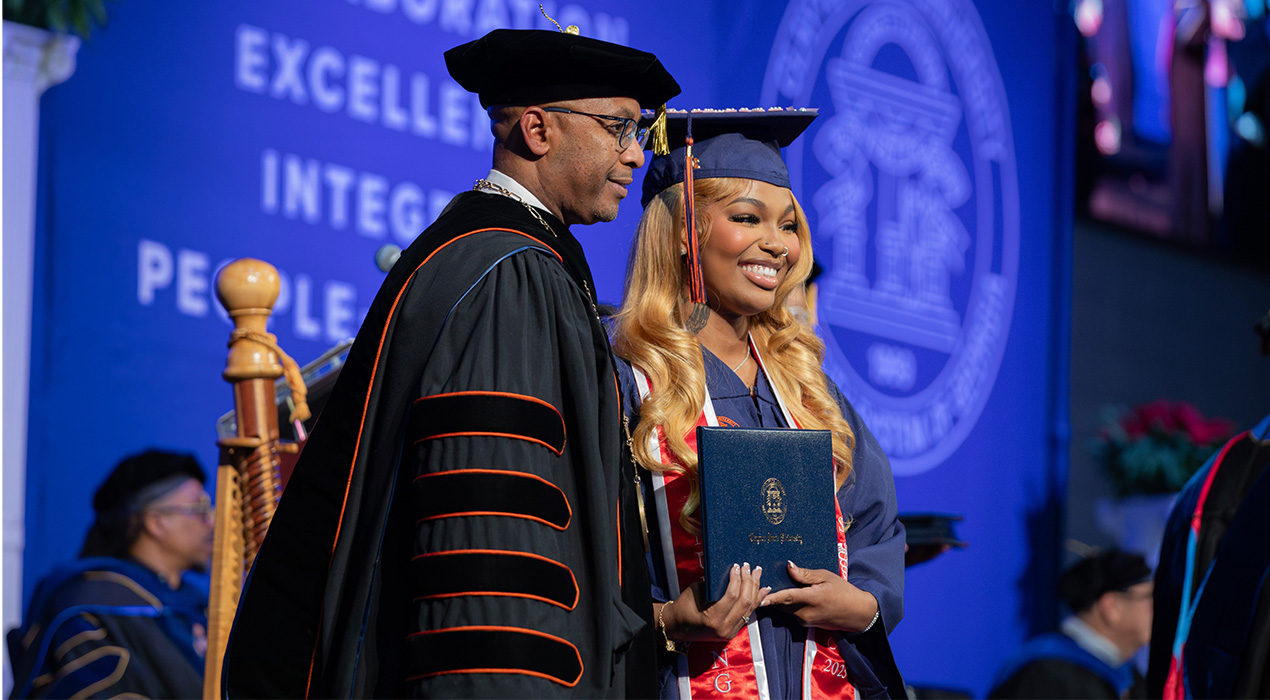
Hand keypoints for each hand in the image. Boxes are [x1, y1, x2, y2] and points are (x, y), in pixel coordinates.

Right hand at [661, 563, 769, 641]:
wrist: (676, 627)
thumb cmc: (683, 607)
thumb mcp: (696, 592)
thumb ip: (714, 585)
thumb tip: (731, 573)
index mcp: (713, 619)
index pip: (731, 596)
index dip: (736, 579)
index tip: (737, 566)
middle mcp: (724, 628)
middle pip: (744, 602)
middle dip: (748, 582)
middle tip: (749, 567)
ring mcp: (730, 632)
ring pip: (749, 608)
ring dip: (755, 589)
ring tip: (758, 574)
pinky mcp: (733, 632)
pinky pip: (747, 614)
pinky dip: (755, 601)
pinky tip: (761, 591)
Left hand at [759, 560, 878, 631]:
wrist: (857, 613)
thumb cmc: (844, 591)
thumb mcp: (826, 577)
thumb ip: (805, 574)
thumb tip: (789, 567)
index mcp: (811, 599)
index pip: (786, 597)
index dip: (771, 597)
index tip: (759, 597)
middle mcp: (806, 613)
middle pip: (783, 603)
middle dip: (774, 594)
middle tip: (765, 582)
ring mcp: (806, 621)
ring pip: (787, 609)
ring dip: (782, 600)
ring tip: (779, 585)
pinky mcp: (807, 625)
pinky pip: (793, 613)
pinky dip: (790, 605)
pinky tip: (795, 595)